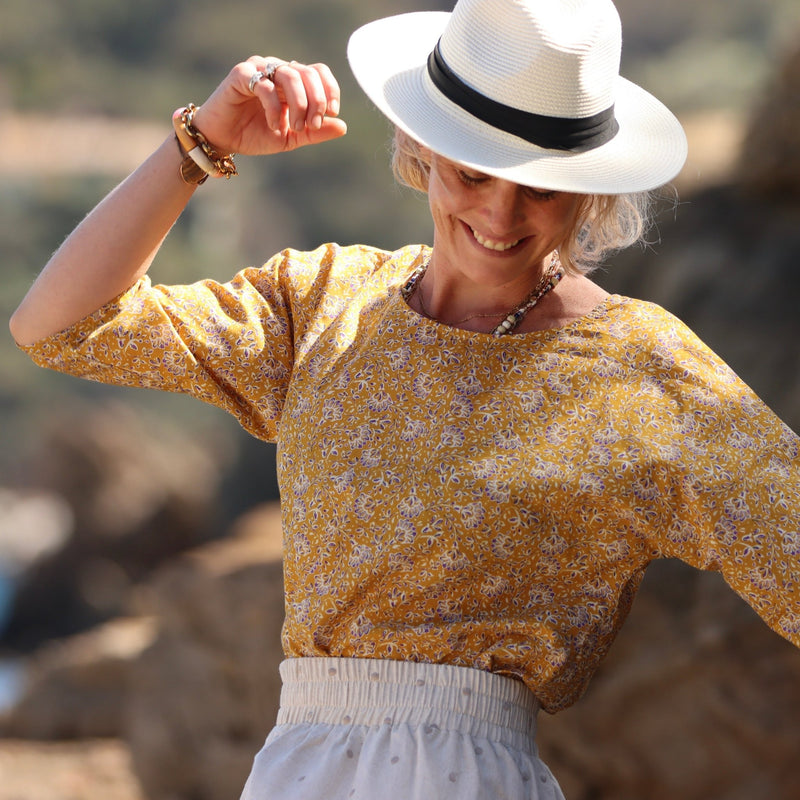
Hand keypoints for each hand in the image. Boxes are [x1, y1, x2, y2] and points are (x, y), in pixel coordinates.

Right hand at [191, 56, 347, 155]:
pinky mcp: (241, 75)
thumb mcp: (292, 138)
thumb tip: (342, 126)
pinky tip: (274, 125)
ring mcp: (259, 70)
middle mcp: (277, 70)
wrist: (222, 139)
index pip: (318, 72)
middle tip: (312, 125)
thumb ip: (315, 132)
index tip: (332, 113)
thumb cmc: (256, 134)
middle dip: (316, 101)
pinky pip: (265, 84)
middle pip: (308, 73)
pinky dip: (275, 107)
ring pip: (290, 74)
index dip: (330, 90)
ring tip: (295, 126)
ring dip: (299, 103)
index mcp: (292, 82)